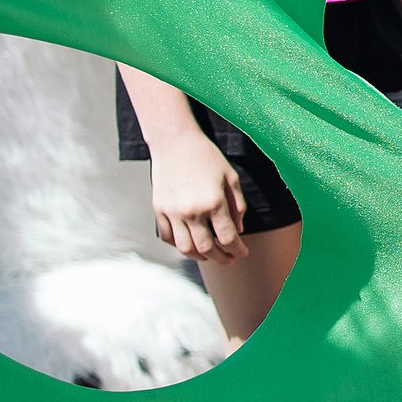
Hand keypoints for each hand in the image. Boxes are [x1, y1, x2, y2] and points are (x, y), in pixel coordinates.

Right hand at [149, 134, 248, 263]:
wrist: (174, 142)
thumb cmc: (206, 157)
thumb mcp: (230, 177)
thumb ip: (238, 205)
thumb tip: (239, 230)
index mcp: (213, 202)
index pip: (228, 238)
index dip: (238, 250)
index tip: (243, 253)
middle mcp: (191, 211)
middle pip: (207, 248)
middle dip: (221, 258)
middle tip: (229, 259)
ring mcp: (172, 212)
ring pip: (185, 248)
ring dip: (199, 256)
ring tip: (210, 255)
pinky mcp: (158, 210)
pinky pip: (167, 237)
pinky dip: (178, 245)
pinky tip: (189, 243)